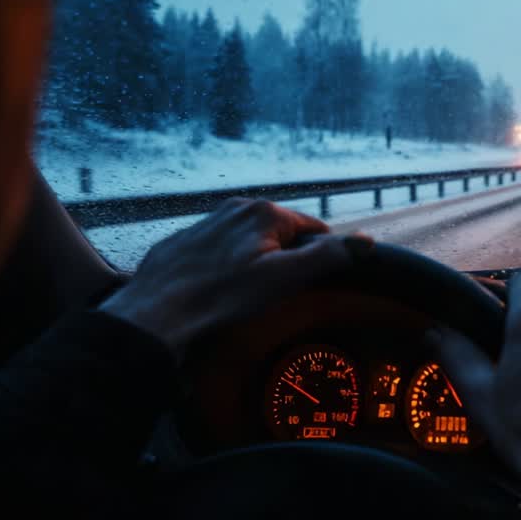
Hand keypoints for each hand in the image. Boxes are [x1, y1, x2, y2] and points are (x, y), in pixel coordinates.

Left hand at [99, 198, 366, 357]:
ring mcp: (209, 221)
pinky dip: (227, 265)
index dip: (319, 258)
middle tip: (273, 293)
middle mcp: (238, 207)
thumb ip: (327, 257)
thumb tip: (364, 241)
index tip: (308, 283)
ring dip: (256, 262)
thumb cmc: (221, 298)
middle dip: (285, 260)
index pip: (314, 230)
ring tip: (243, 294)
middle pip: (281, 233)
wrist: (156, 312)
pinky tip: (218, 289)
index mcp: (266, 213)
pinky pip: (221, 248)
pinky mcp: (186, 239)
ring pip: (250, 240)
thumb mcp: (284, 280)